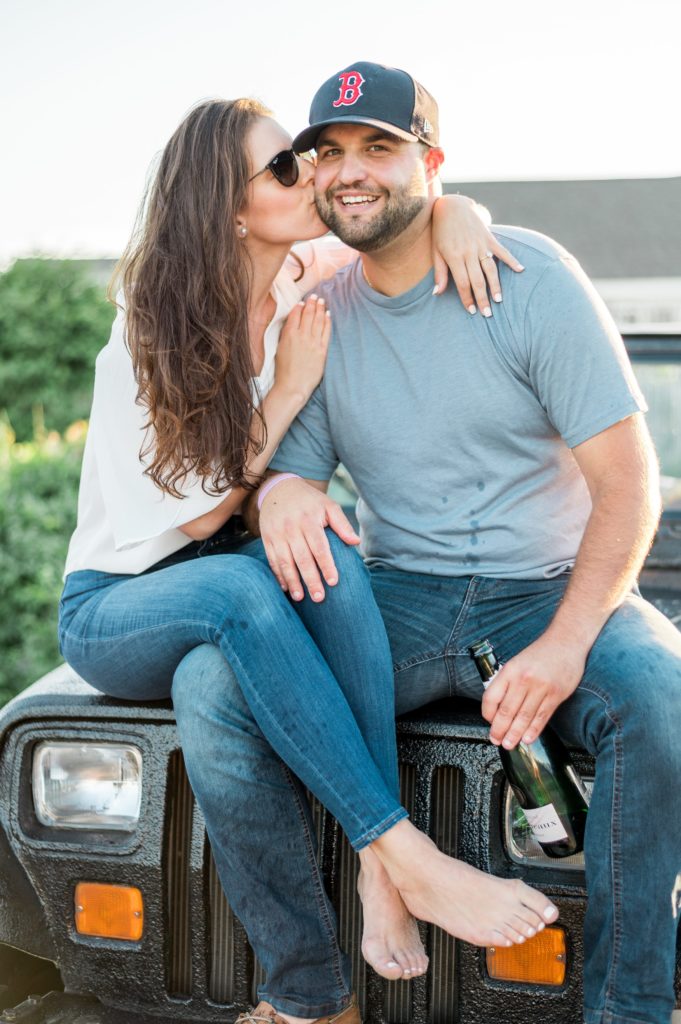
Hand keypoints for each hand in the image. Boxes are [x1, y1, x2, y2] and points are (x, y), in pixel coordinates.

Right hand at [259, 478, 359, 601]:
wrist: (279, 489)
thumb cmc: (310, 501)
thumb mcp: (328, 505)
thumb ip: (342, 524)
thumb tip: (355, 542)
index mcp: (309, 520)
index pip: (319, 547)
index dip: (326, 565)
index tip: (333, 582)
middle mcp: (291, 528)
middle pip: (302, 558)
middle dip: (310, 580)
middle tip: (319, 598)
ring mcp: (276, 534)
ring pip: (285, 562)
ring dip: (292, 581)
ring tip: (300, 598)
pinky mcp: (266, 538)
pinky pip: (272, 559)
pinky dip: (278, 575)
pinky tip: (286, 588)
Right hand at [274, 293, 331, 404]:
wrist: (292, 386)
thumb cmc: (283, 371)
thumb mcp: (279, 349)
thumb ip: (285, 336)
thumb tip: (290, 326)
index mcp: (288, 335)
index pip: (295, 315)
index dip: (300, 306)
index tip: (303, 302)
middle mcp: (301, 336)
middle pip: (308, 315)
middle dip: (312, 303)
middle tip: (315, 296)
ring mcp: (313, 343)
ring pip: (318, 321)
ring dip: (320, 309)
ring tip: (322, 301)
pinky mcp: (322, 350)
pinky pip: (326, 332)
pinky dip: (327, 322)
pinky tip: (328, 315)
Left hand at [431, 195, 523, 314]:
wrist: (452, 205)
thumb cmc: (441, 231)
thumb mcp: (436, 252)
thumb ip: (440, 273)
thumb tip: (437, 293)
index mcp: (454, 257)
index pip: (463, 283)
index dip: (467, 298)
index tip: (472, 311)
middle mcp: (469, 252)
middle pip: (477, 280)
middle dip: (482, 298)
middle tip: (487, 314)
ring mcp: (480, 244)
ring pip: (490, 269)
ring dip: (495, 286)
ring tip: (498, 300)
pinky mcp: (489, 237)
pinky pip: (502, 251)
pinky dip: (512, 260)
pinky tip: (520, 270)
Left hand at [481, 633, 585, 748]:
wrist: (566, 642)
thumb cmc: (540, 653)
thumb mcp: (517, 662)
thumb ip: (507, 681)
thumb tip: (497, 705)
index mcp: (510, 670)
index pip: (491, 696)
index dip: (487, 713)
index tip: (488, 721)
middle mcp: (524, 679)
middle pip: (507, 711)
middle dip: (499, 729)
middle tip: (496, 740)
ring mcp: (541, 688)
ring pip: (524, 717)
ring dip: (515, 734)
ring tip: (509, 744)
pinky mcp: (556, 695)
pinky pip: (542, 717)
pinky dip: (533, 730)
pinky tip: (527, 738)